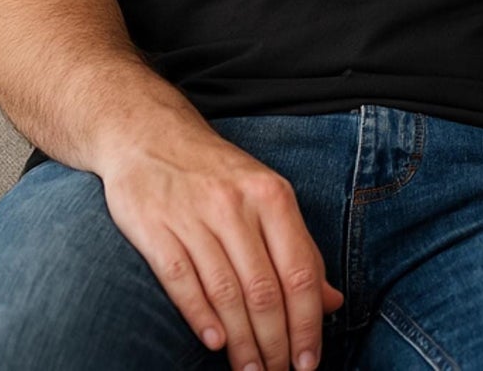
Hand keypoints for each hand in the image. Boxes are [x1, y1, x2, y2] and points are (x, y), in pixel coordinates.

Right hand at [100, 126, 343, 370]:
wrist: (149, 135)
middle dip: (276, 341)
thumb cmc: (217, 173)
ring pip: (227, 291)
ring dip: (241, 341)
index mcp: (272, 195)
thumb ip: (298, 248)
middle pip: (264, 288)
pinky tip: (214, 342)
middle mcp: (237, 205)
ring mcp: (194, 217)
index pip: (299, 270)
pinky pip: (182, 280)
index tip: (310, 360)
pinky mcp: (155, 229)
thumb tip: (333, 301)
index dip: (308, 321)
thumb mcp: (266, 197)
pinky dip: (200, 315)